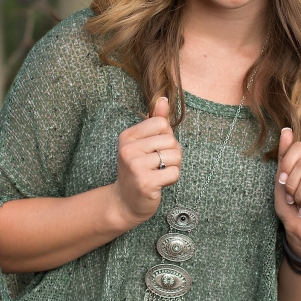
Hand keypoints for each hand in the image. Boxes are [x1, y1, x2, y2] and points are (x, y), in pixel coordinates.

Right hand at [110, 96, 181, 226]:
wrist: (125, 201)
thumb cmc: (138, 169)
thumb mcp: (142, 143)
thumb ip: (155, 121)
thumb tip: (164, 98)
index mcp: (127, 136)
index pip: (162, 124)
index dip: (166, 137)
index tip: (155, 150)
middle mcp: (129, 149)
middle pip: (171, 140)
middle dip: (172, 154)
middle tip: (158, 165)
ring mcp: (136, 166)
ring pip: (175, 156)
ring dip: (173, 167)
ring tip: (159, 173)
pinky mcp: (146, 183)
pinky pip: (174, 173)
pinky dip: (172, 179)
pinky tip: (160, 183)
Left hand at [274, 127, 300, 259]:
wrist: (300, 233)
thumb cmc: (291, 208)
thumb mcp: (281, 181)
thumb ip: (284, 156)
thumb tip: (286, 130)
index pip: (298, 147)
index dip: (286, 165)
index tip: (282, 182)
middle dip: (291, 185)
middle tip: (292, 198)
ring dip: (298, 196)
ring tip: (300, 205)